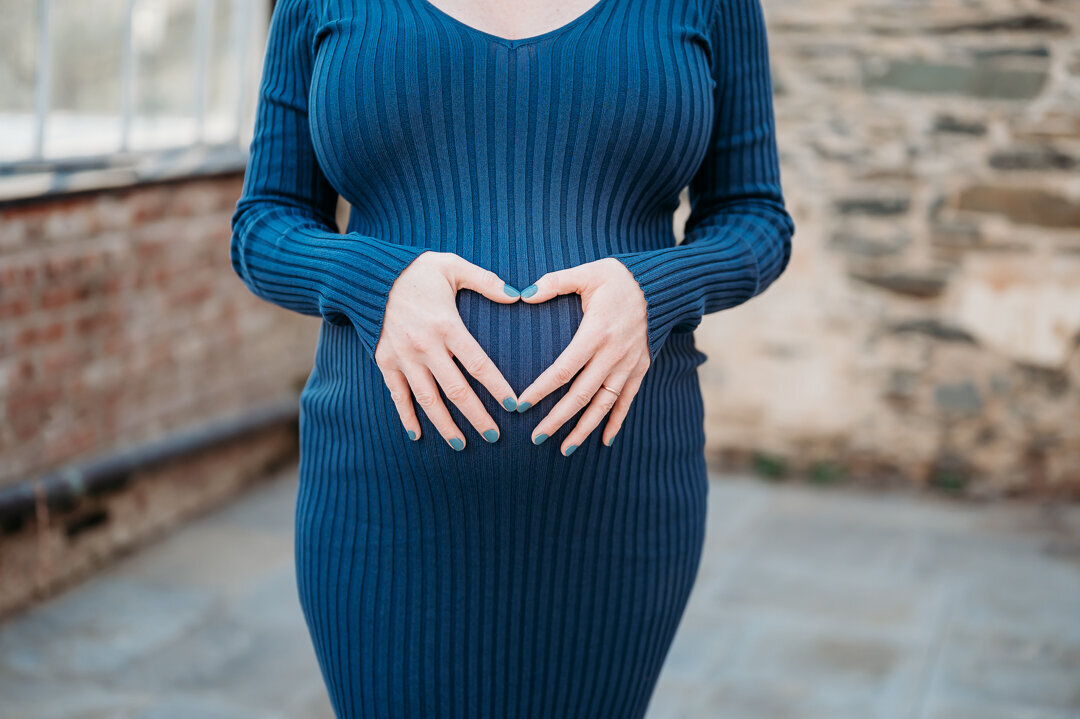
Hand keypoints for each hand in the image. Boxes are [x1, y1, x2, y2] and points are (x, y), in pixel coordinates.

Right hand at [374, 251, 521, 448]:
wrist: (368, 275)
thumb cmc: (416, 270)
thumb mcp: (452, 266)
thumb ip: (486, 281)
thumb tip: (518, 294)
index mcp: (446, 325)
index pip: (478, 364)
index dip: (497, 387)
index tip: (513, 406)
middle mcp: (424, 346)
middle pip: (456, 390)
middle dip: (476, 415)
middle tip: (494, 436)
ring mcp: (403, 357)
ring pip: (427, 399)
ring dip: (445, 424)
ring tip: (461, 444)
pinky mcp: (385, 361)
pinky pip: (397, 395)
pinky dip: (406, 416)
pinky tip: (417, 435)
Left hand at [515, 258, 650, 454]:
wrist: (661, 285)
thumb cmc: (618, 277)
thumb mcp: (586, 273)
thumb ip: (553, 283)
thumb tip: (523, 295)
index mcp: (596, 332)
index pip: (563, 369)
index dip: (541, 389)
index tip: (521, 405)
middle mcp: (614, 354)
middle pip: (581, 395)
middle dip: (558, 418)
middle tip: (535, 437)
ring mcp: (629, 364)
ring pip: (604, 404)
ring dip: (584, 428)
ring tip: (565, 449)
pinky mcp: (640, 368)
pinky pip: (627, 400)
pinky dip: (616, 421)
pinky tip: (604, 441)